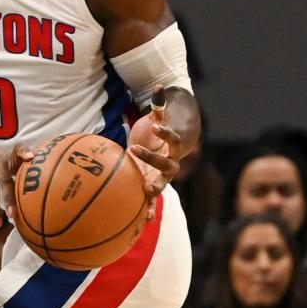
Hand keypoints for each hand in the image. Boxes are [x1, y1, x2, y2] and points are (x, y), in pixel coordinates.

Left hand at [128, 85, 181, 219]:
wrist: (166, 153)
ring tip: (146, 196)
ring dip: (153, 192)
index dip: (165, 133)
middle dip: (152, 158)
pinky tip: (140, 221)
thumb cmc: (157, 135)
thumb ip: (158, 107)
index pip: (171, 138)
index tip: (157, 127)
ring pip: (161, 186)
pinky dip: (147, 209)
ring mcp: (163, 177)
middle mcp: (170, 163)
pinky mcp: (152, 186)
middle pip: (166, 163)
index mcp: (171, 146)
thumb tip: (159, 86)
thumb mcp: (156, 122)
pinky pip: (151, 200)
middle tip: (135, 150)